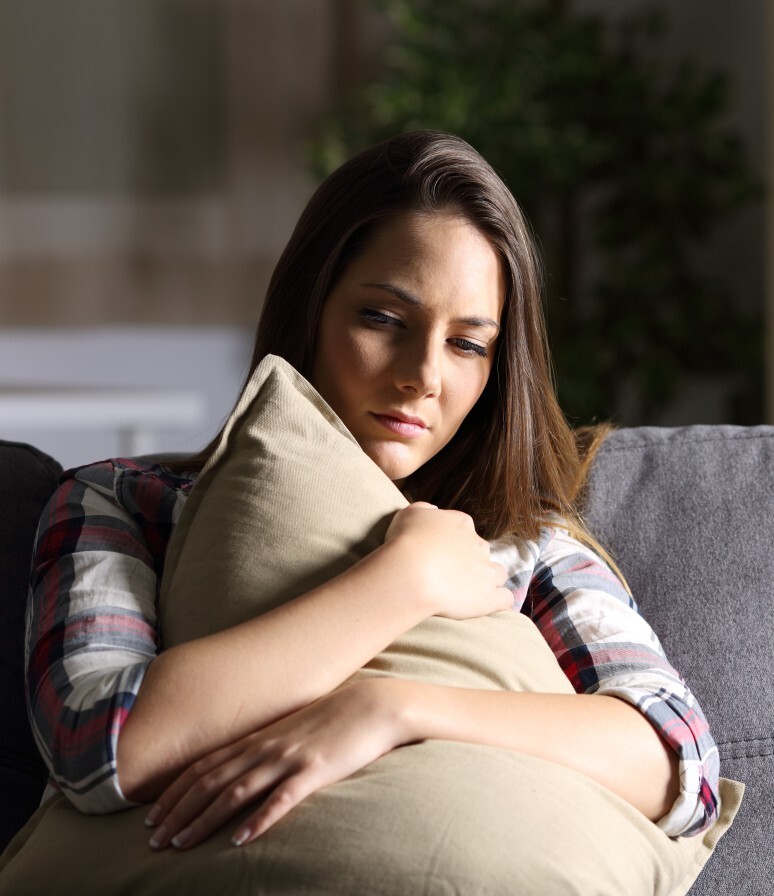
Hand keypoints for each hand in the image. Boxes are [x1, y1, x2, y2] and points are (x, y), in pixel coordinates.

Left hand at [144, 680, 406, 849]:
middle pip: (210, 781)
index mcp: (258, 739)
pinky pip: (281, 799)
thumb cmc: (332, 721)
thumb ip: (265, 750)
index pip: (204, 766)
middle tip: (152, 839)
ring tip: (180, 844)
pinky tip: (241, 839)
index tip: (151, 816)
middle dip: (177, 811)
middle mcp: (265, 748)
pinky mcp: (314, 771)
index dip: (175, 792)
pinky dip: (258, 820)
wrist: (371, 706)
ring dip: (204, 819)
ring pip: (236, 791)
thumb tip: (240, 771)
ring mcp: (289, 759)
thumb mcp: (291, 733)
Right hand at [384, 502, 511, 618]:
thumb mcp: (409, 514)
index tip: (438, 552)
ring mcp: (487, 572)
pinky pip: (504, 599)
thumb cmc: (405, 541)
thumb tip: (433, 512)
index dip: (452, 541)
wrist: (410, 572)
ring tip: (469, 590)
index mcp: (461, 524)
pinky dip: (499, 601)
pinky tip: (486, 604)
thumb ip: (424, 510)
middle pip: (481, 551)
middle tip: (447, 573)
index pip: (464, 529)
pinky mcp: (489, 597)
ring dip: (489, 580)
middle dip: (470, 561)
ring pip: (498, 573)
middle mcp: (479, 545)